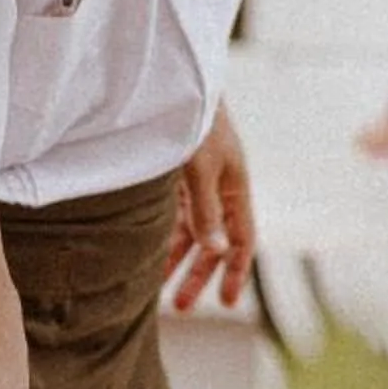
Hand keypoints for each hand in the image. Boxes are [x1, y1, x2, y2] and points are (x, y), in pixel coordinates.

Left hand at [165, 102, 255, 309]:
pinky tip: (145, 254)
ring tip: (154, 288)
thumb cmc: (195, 122)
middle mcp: (218, 188)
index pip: (242, 240)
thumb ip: (206, 211)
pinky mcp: (174, 175)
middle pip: (214, 242)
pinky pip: (173, 215)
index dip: (234, 273)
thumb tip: (217, 251)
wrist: (175, 81)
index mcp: (235, 187)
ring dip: (175, 258)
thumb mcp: (200, 169)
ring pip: (190, 230)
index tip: (225, 304)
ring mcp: (196, 182)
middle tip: (180, 307)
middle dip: (198, 275)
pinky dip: (162, 236)